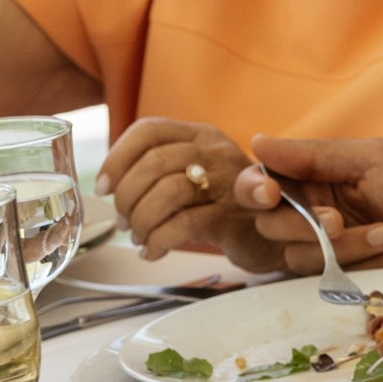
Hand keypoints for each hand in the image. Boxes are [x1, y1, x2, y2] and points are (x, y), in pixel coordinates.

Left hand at [96, 119, 259, 262]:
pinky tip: (153, 251)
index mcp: (202, 134)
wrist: (279, 230)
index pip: (149, 130)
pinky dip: (157, 241)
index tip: (103, 187)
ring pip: (166, 193)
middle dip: (126, 197)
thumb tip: (109, 186)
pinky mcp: (232, 218)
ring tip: (141, 237)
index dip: (117, 158)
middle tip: (124, 220)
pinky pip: (181, 225)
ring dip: (141, 221)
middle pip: (153, 163)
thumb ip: (161, 168)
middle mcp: (216, 151)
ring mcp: (228, 183)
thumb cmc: (227, 202)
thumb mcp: (198, 171)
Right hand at [232, 135, 382, 275]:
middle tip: (338, 220)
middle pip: (270, 227)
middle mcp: (306, 216)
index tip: (270, 193)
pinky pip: (335, 281)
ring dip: (350, 246)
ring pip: (303, 258)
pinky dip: (374, 264)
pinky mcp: (340, 283)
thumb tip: (257, 141)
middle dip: (305, 226)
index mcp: (309, 180)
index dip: (253, 190)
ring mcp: (323, 253)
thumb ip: (315, 155)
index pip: (257, 185)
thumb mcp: (372, 161)